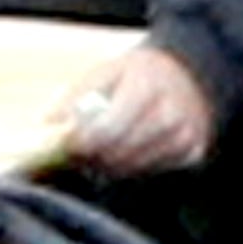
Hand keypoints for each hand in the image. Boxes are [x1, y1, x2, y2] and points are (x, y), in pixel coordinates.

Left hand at [65, 46, 216, 179]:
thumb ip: (75, 97)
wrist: (190, 75)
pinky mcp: (193, 152)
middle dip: (92, 156)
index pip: (106, 130)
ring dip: (110, 164)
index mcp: (146, 85)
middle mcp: (171, 112)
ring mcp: (185, 135)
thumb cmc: (138, 74)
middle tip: (80, 150)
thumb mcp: (106, 71)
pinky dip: (134, 166)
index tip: (68, 144)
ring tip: (103, 148)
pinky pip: (151, 171)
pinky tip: (129, 149)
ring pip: (132, 167)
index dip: (81, 143)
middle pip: (117, 153)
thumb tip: (48, 126)